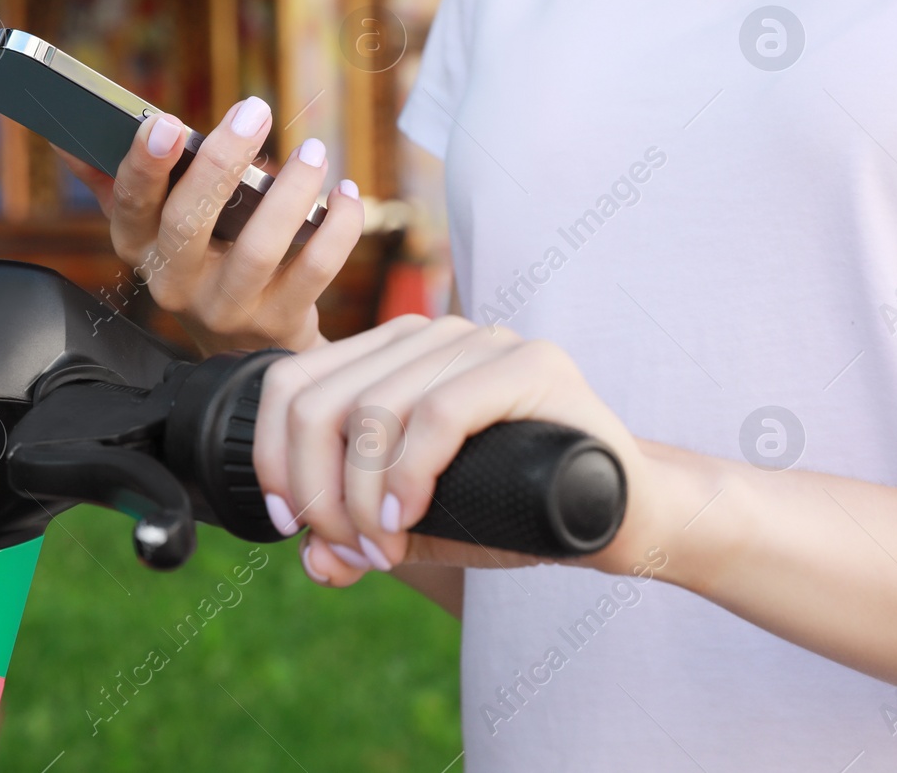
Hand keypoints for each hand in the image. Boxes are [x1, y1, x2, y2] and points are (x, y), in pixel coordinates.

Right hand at [56, 97, 363, 353]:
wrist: (244, 345)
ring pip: (258, 248)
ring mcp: (227, 308)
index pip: (129, 205)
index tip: (166, 121)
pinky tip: (343, 195)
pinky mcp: (278, 323)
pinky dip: (336, 228)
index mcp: (139, 249)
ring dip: (290, 193)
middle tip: (255, 110)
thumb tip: (70, 141)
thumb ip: (114, 184)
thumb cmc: (199, 263)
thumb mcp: (152, 231)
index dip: (145, 165)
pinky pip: (313, 271)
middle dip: (221, 162)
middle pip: (189, 223)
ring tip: (312, 153)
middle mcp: (175, 283)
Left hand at [251, 315, 661, 586]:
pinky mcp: (531, 365)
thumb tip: (311, 561)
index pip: (291, 382)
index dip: (273, 457)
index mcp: (386, 355)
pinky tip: (409, 518)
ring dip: (362, 499)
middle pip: (318, 403)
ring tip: (384, 550)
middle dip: (318, 493)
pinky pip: (439, 412)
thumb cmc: (515, 508)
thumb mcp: (419, 527)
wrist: (623, 512)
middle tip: (352, 551)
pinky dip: (409, 474)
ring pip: (371, 412)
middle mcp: (427, 335)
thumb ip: (360, 537)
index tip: (293, 525)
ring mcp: (480, 341)